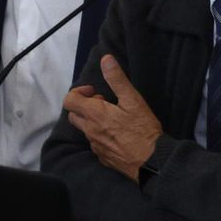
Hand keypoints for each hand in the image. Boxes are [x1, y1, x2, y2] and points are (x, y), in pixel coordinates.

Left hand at [62, 55, 162, 181]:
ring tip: (114, 120)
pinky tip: (118, 135)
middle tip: (105, 105)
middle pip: (74, 115)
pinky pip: (95, 143)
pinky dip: (101, 136)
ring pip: (85, 130)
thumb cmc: (143, 129)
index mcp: (94, 115)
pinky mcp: (102, 158)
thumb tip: (105, 59)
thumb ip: (117, 79)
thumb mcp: (133, 100)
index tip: (95, 92)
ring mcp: (95, 146)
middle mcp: (89, 131)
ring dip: (94, 121)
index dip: (79, 92)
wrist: (152, 161)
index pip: (69, 101)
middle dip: (85, 107)